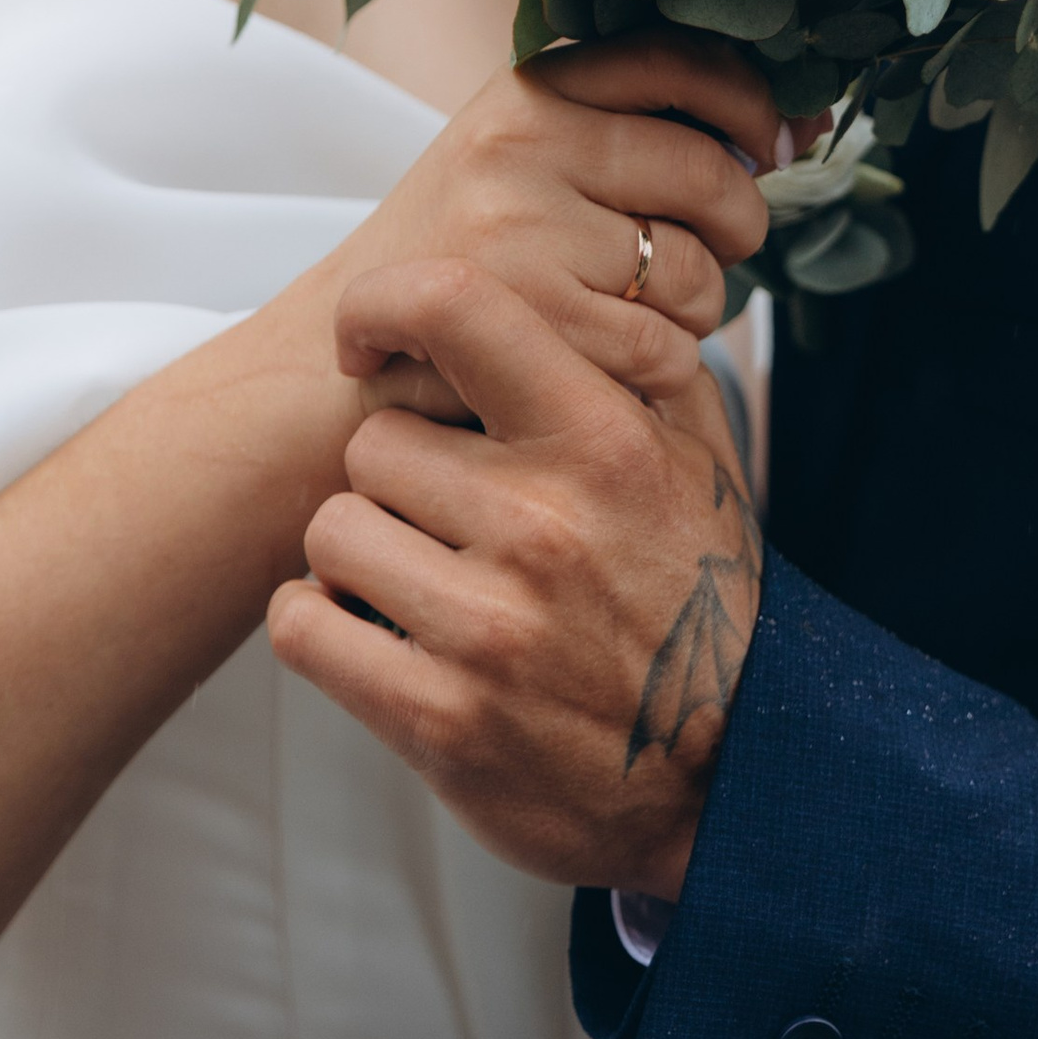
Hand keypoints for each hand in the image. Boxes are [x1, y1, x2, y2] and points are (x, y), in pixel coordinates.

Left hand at [269, 260, 758, 898]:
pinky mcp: (441, 720)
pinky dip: (323, 626)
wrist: (733, 774)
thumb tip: (581, 264)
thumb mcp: (697, 454)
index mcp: (603, 440)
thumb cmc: (700, 596)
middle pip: (374, 439)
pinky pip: (304, 625)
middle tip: (449, 512)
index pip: (456, 308)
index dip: (385, 303)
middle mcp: (544, 525)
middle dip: (398, 473)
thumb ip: (633, 354)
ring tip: (422, 576)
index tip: (370, 337)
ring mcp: (489, 628)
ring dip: (360, 553)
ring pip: (332, 529)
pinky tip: (377, 632)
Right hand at [343, 39, 777, 403]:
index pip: (678, 60)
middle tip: (722, 250)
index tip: (777, 141)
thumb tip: (799, 124)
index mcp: (528, 94)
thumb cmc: (458, 263)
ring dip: (700, 310)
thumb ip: (630, 133)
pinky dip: (664, 369)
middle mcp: (522, 147)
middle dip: (742, 224)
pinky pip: (665, 346)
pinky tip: (619, 366)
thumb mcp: (517, 163)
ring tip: (645, 314)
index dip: (751, 101)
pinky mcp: (531, 322)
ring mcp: (523, 232)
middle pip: (708, 172)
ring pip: (698, 272)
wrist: (331, 365)